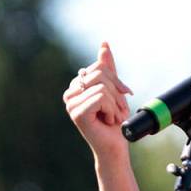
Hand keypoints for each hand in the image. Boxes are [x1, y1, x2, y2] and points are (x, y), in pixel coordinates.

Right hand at [63, 42, 133, 159]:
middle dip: (116, 92)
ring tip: (112, 117)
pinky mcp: (76, 113)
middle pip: (100, 74)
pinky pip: (101, 97)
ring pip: (102, 87)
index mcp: (77, 85)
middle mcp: (70, 92)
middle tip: (116, 110)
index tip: (120, 98)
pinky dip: (111, 110)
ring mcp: (71, 103)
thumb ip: (108, 68)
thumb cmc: (115, 120)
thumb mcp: (114, 89)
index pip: (100, 67)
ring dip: (115, 104)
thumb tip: (104, 44)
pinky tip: (107, 121)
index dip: (116, 81)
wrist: (115, 146)